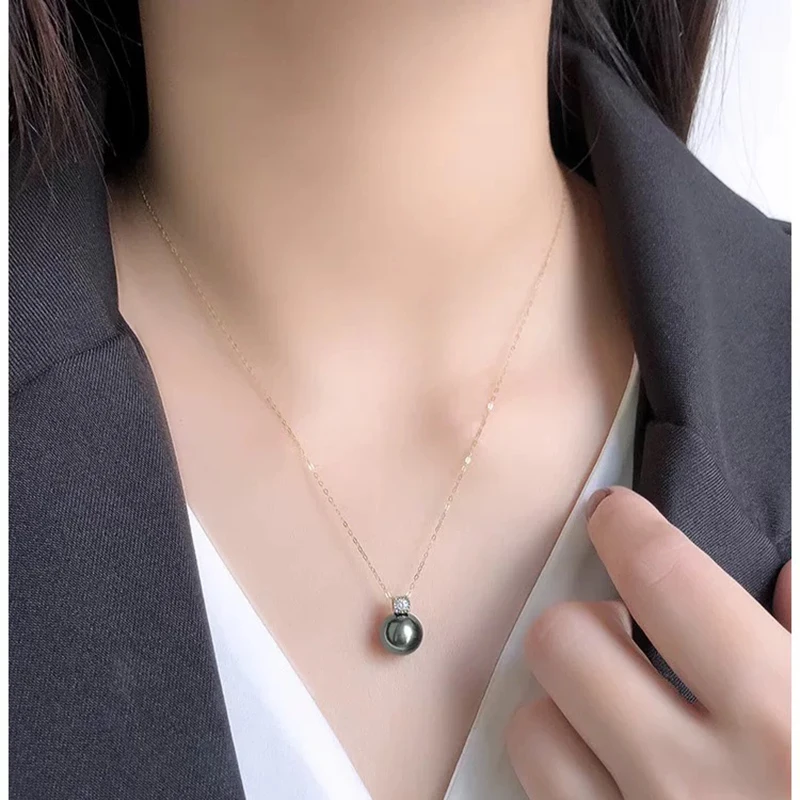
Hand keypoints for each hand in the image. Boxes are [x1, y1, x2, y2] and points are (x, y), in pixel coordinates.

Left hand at [506, 487, 790, 799]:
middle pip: (562, 639)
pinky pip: (536, 792)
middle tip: (622, 634)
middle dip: (585, 621)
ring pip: (529, 724)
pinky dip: (562, 769)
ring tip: (614, 714)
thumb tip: (783, 575)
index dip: (626, 527)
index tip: (616, 515)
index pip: (664, 576)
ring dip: (564, 705)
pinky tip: (607, 770)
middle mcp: (691, 778)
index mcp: (777, 719)